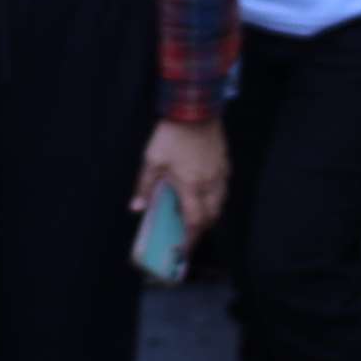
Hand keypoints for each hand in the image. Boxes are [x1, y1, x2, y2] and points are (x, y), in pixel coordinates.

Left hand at [136, 115, 228, 237]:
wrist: (194, 110)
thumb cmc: (172, 136)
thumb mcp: (152, 161)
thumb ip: (145, 187)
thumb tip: (136, 208)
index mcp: (192, 187)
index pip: (194, 222)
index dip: (191, 239)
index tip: (185, 249)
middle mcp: (210, 184)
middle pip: (212, 216)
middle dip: (202, 228)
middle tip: (190, 231)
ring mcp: (220, 173)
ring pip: (221, 202)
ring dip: (211, 213)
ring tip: (198, 213)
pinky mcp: (224, 162)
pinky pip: (223, 187)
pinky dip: (216, 196)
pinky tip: (205, 190)